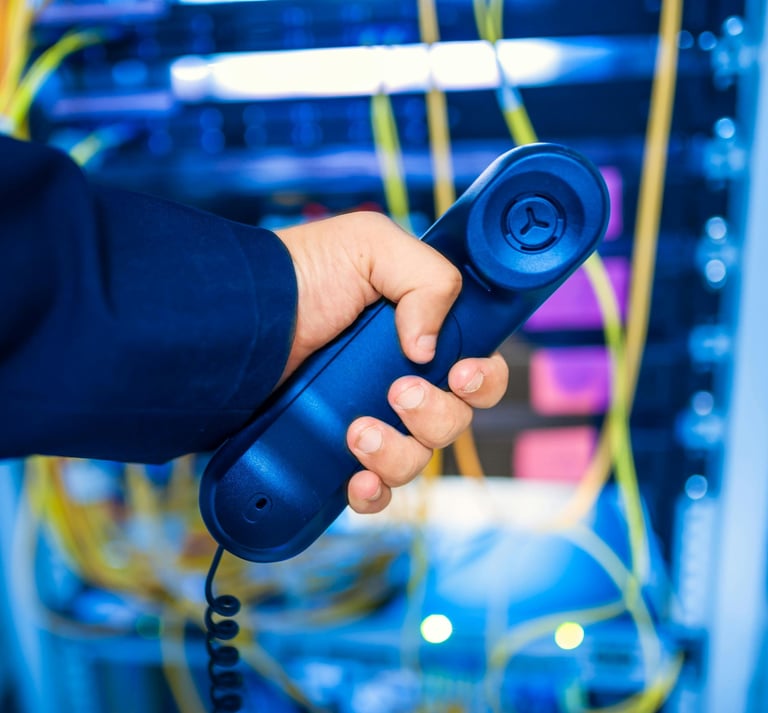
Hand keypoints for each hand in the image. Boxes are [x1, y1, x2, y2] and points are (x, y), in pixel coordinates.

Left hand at [275, 211, 508, 513]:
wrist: (237, 319)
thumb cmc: (300, 274)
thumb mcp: (370, 246)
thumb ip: (428, 279)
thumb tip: (428, 349)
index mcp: (420, 338)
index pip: (476, 371)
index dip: (481, 380)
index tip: (460, 375)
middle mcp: (400, 382)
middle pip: (453, 421)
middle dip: (434, 414)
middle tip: (397, 391)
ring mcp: (369, 420)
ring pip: (417, 460)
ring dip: (397, 453)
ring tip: (357, 430)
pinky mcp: (335, 452)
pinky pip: (373, 490)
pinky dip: (373, 493)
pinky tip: (355, 479)